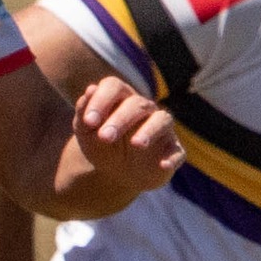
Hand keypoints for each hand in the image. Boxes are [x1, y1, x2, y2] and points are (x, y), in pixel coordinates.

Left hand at [73, 76, 182, 196]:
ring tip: (136, 144)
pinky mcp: (172, 149)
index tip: (89, 122)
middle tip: (104, 137)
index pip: (113, 86)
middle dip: (120, 119)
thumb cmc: (101, 145)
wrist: (116, 173)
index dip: (101, 100)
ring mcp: (161, 128)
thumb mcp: (86, 133)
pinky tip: (163, 165)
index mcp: (119, 99)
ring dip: (149, 131)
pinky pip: (177, 150)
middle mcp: (143, 108)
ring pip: (161, 120)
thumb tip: (89, 90)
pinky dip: (172, 157)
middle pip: (136, 104)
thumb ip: (83, 115)